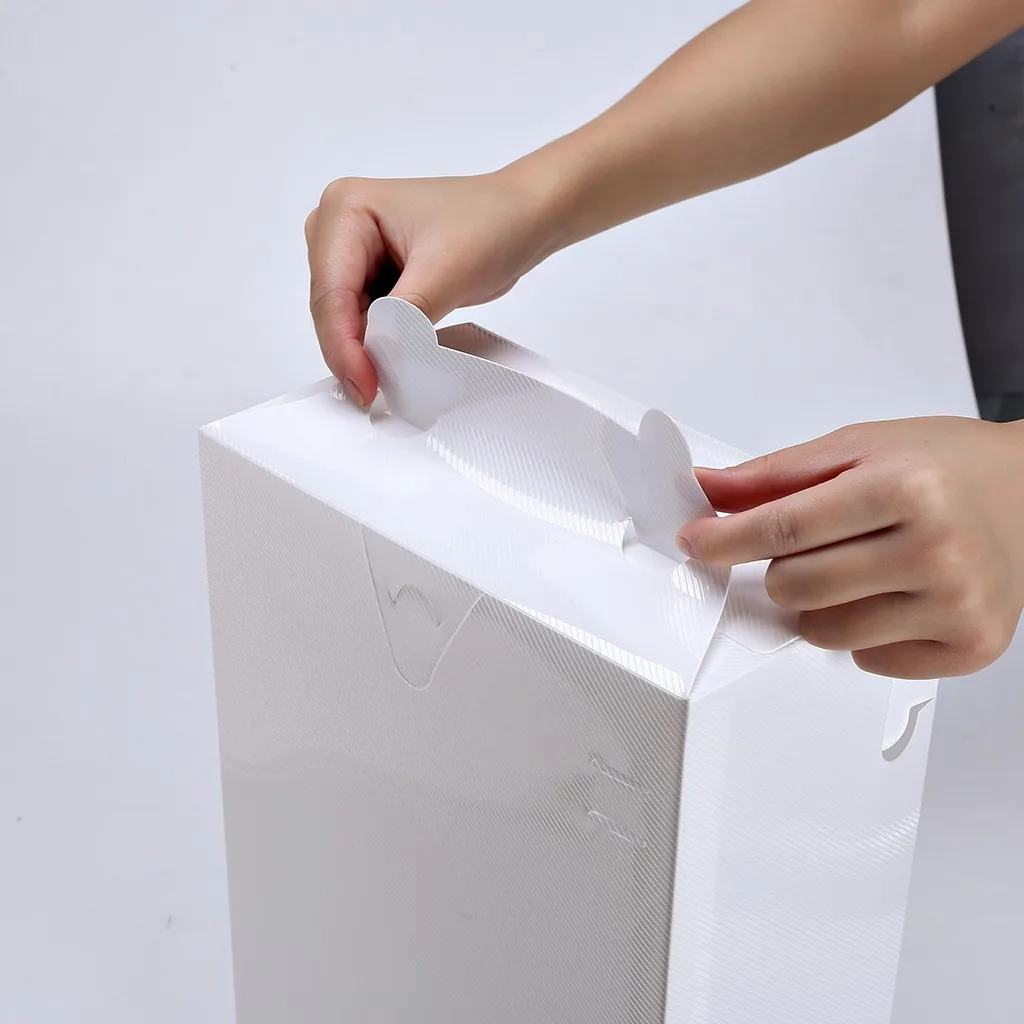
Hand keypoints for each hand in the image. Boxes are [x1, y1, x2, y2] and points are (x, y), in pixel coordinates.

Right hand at [305, 170, 558, 405]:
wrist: (523, 217)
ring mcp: (353, 252)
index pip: (331, 292)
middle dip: (353, 352)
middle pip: (331, 309)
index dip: (344, 347)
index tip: (366, 386)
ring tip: (394, 376)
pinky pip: (364, 321)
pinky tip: (399, 358)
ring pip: (345, 320)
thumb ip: (406, 319)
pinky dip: (380, 343)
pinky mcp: (372, 274)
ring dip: (367, 350)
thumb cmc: (492, 223)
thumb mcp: (446, 273)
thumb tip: (378, 359)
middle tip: (378, 392)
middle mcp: (338, 226)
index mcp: (346, 208)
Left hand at [677, 417, 1023, 678]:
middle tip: (811, 547)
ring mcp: (957, 606)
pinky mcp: (969, 647)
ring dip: (816, 605)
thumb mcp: (858, 447)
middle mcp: (936, 550)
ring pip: (823, 632)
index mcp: (905, 488)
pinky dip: (861, 634)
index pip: (785, 527)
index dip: (726, 539)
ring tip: (857, 568)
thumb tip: (707, 489)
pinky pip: (867, 661)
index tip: (696, 542)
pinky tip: (891, 596)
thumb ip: (777, 474)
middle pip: (795, 587)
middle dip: (781, 568)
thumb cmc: (943, 465)